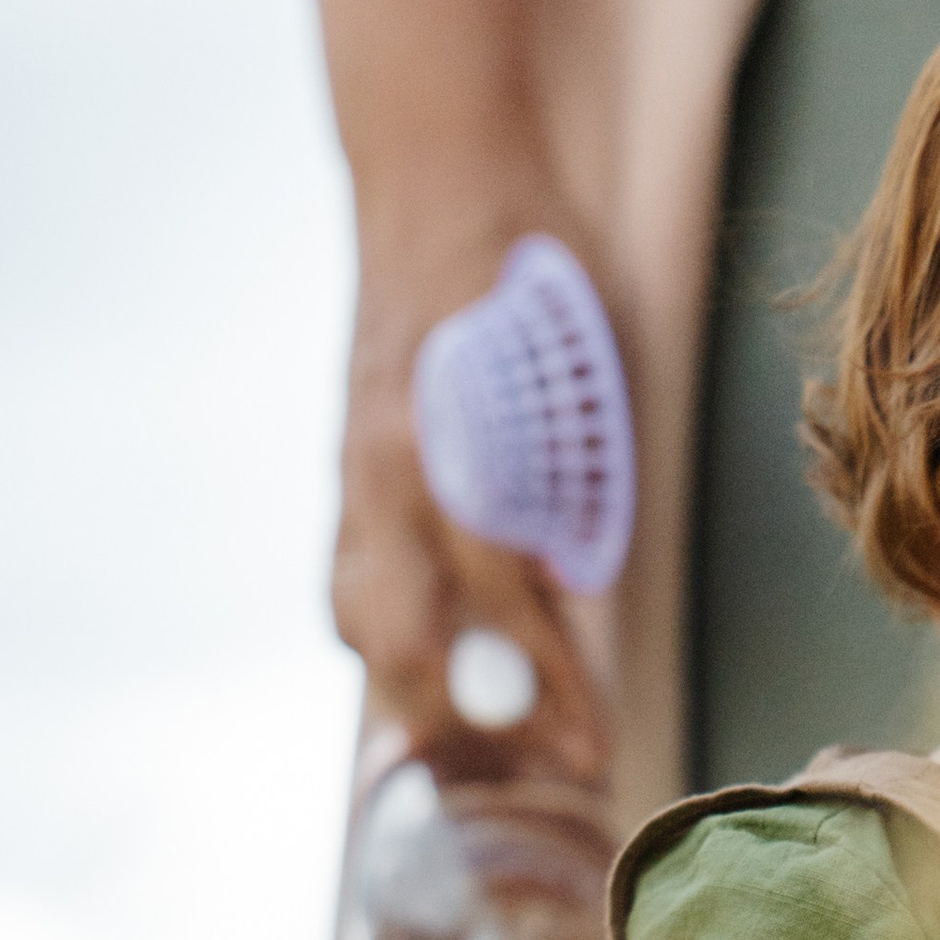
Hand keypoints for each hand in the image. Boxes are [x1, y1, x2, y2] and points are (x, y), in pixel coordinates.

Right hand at [338, 199, 611, 778]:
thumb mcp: (585, 366)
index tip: (596, 747)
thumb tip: (569, 587)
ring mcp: (355, 470)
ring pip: (359, 622)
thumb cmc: (530, 262)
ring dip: (416, 692)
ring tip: (487, 735)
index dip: (552, 686)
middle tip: (544, 763)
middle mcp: (389, 467)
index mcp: (455, 440)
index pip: (503, 601)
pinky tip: (437, 664)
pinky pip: (349, 582)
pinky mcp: (344, 470)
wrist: (436, 175)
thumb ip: (573, 481)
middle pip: (404, 641)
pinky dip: (390, 637)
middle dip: (473, 722)